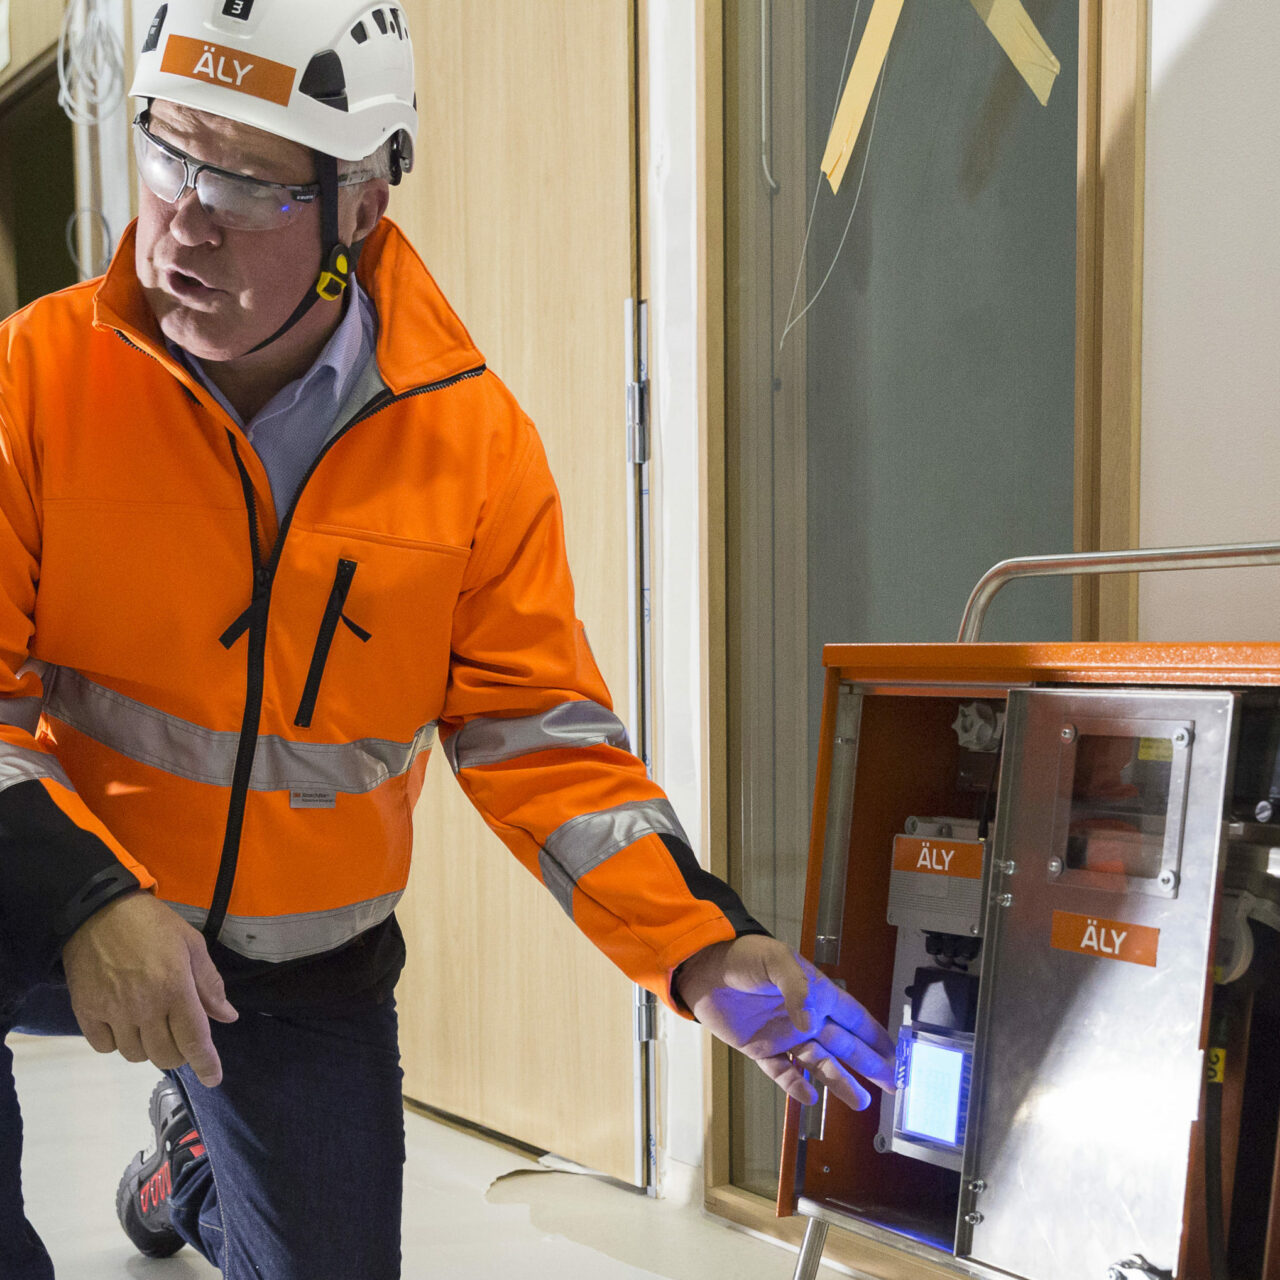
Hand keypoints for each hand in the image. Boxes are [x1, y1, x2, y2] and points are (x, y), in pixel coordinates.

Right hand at [61, 890, 238, 1086]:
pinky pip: (105, 1047)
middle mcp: (145, 1007)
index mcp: (175, 988)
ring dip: (148, 1048)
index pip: (194, 1039)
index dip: (206, 1063)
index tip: (213, 1079)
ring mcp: (113, 1012)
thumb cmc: (153, 925)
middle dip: (179, 1052)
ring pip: (135, 1055)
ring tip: (151, 1025)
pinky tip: (123, 1024)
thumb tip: (227, 1016)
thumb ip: (210, 984)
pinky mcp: (86, 1012)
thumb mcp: (191, 944)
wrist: (98, 912)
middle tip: (178, 1034)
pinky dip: (117, 1043)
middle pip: (165, 1055)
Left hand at [675, 935, 894, 1110]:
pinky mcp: (760, 1050)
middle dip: (869, 1064)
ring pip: (819, 1063)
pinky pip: (783, 1073)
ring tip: (862, 1103)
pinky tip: (810, 1098)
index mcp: (816, 994)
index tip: (897, 1053)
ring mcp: (784, 1036)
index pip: (854, 1018)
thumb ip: (797, 988)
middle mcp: (805, 1018)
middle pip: (844, 1045)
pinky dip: (796, 1086)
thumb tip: (811, 1024)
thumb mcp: (775, 960)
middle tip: (893, 1085)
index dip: (876, 1035)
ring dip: (840, 1082)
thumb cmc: (745, 956)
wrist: (705, 968)